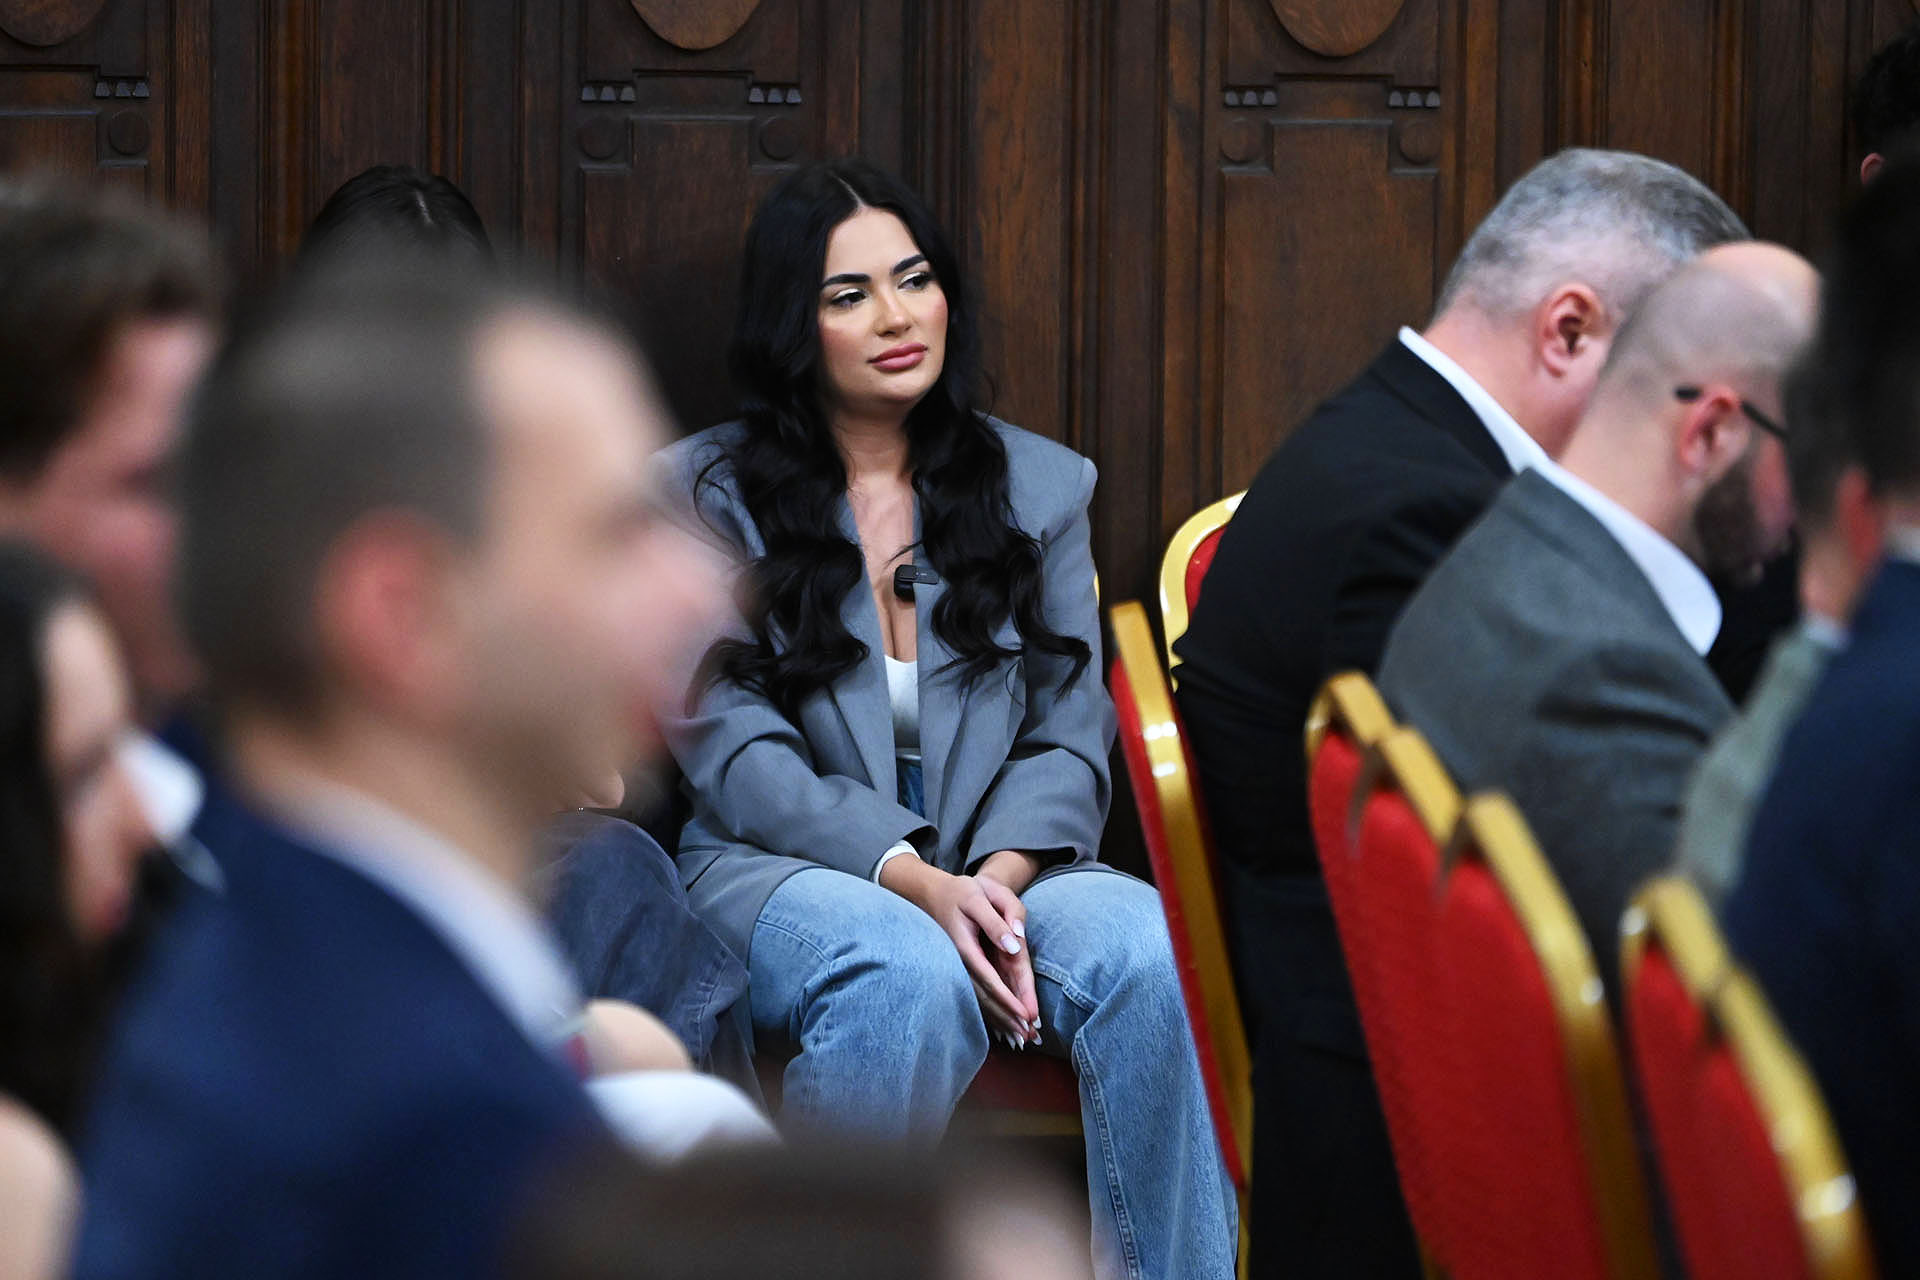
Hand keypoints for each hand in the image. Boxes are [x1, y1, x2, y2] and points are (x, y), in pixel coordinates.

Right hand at [881, 856, 1040, 1046]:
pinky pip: (977, 994)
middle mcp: (961, 962)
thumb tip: (1014, 945)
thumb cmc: (961, 892)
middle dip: (1007, 1018)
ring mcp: (960, 967)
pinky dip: (991, 1011)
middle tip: (1029, 1037)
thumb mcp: (978, 896)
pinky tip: (1002, 1026)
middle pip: (986, 997)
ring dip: (1000, 1020)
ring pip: (981, 999)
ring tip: (1020, 1039)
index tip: (1025, 1016)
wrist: (932, 892)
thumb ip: (996, 921)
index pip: (990, 979)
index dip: (1009, 999)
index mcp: (966, 947)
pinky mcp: (963, 968)